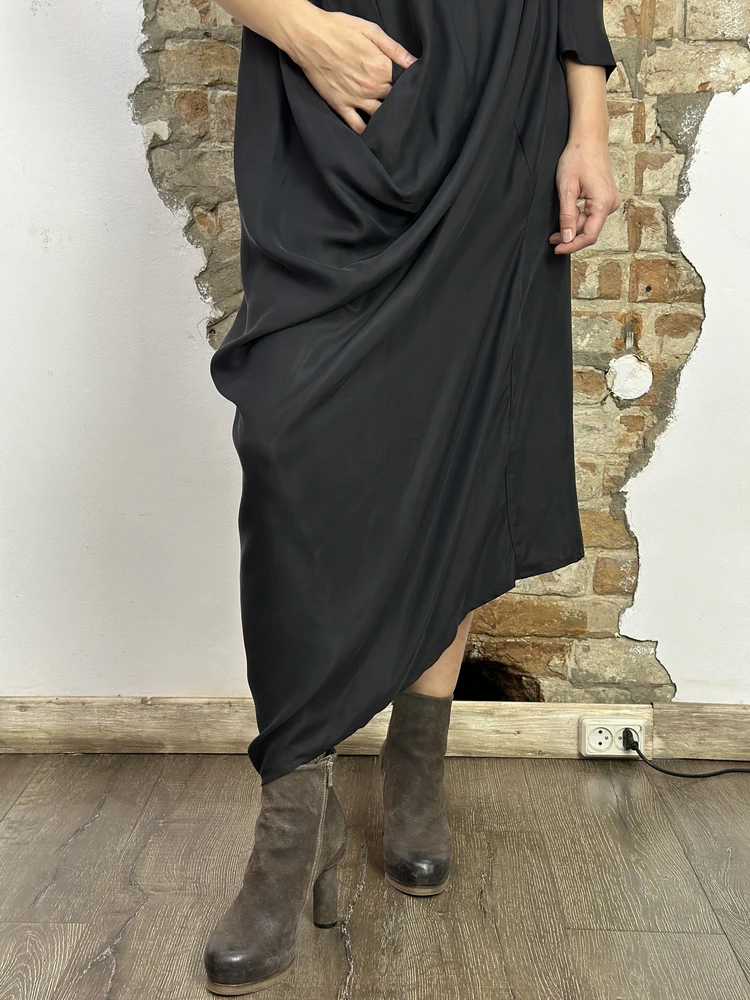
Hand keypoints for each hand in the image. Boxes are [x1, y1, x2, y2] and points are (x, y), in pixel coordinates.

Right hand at [284, 6, 416, 133]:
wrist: (308, 36)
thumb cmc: (339, 29)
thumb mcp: (371, 31)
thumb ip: (395, 49)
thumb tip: (416, 63)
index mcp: (382, 68)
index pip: (405, 84)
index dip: (408, 86)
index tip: (410, 86)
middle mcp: (371, 87)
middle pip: (393, 101)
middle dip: (398, 101)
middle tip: (399, 101)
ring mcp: (355, 99)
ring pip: (379, 117)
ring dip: (385, 117)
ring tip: (389, 117)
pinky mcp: (340, 105)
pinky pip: (357, 126)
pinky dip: (366, 131)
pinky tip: (371, 130)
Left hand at [549, 138, 620, 253]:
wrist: (589, 139)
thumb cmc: (578, 157)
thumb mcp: (566, 189)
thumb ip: (567, 216)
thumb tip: (567, 238)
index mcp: (603, 203)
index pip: (589, 236)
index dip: (572, 246)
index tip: (557, 249)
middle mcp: (611, 204)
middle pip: (590, 230)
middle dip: (570, 236)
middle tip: (552, 239)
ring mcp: (611, 201)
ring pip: (590, 223)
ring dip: (574, 227)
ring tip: (556, 227)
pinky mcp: (607, 198)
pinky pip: (593, 215)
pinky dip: (579, 218)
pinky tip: (568, 215)